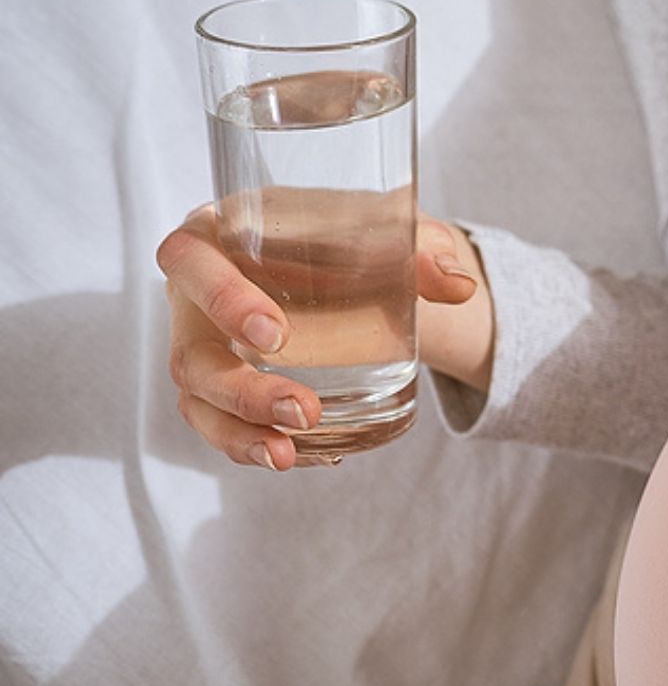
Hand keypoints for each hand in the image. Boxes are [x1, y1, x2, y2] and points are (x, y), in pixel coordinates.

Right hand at [156, 206, 491, 469]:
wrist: (358, 262)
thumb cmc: (356, 233)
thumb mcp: (392, 228)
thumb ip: (425, 248)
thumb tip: (460, 287)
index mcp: (219, 231)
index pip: (190, 260)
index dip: (221, 299)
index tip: (276, 335)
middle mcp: (195, 294)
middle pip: (189, 352)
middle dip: (241, 391)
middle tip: (304, 411)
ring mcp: (203, 344)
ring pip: (197, 401)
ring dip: (239, 434)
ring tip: (287, 456)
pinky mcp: (219, 384)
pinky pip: (222, 424)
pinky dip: (254, 444)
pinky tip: (301, 457)